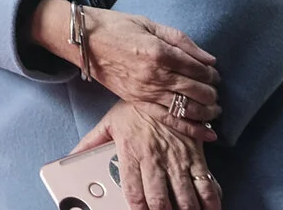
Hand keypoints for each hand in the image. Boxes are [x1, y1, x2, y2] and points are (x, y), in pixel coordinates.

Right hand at [31, 0, 219, 139]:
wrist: (84, 40)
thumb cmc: (116, 27)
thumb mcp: (149, 24)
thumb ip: (181, 40)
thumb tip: (209, 58)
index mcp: (159, 52)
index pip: (197, 68)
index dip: (211, 73)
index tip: (213, 73)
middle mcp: (155, 75)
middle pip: (196, 90)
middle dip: (212, 93)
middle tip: (214, 91)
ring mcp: (146, 91)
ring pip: (186, 108)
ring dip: (206, 111)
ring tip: (214, 110)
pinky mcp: (138, 102)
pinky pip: (168, 119)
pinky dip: (189, 128)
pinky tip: (206, 133)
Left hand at [74, 101, 221, 209]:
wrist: (162, 84)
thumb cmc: (135, 107)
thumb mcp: (109, 123)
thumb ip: (90, 143)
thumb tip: (71, 156)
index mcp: (131, 152)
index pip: (133, 191)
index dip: (137, 209)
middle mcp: (154, 159)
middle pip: (159, 199)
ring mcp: (177, 159)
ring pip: (185, 197)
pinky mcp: (196, 155)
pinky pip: (207, 184)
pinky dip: (211, 202)